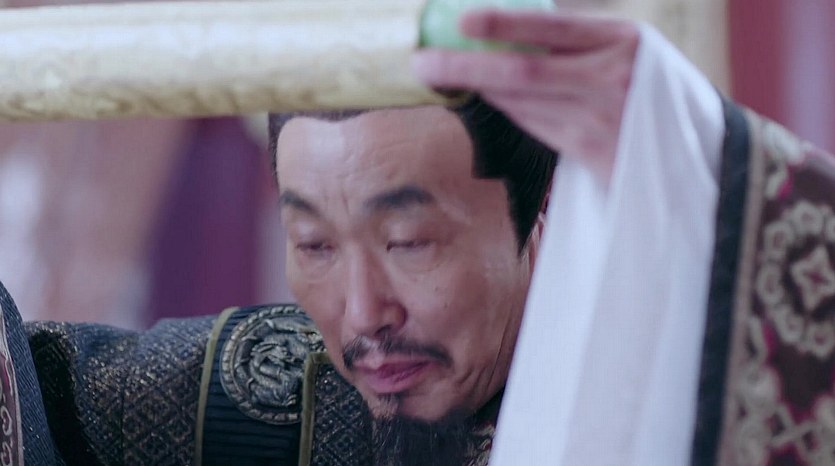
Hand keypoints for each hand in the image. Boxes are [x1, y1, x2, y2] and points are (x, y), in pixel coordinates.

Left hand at [412, 10, 638, 176]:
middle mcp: (611, 79)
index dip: (503, 24)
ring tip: (441, 75)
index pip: (551, 28)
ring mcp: (600, 121)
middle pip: (522, 72)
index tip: (462, 19)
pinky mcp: (591, 154)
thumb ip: (581, 41)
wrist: (700, 151)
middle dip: (464, 67)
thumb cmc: (656, 89)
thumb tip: (509, 30)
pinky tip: (484, 98)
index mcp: (623, 40)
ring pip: (521, 104)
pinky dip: (505, 111)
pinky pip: (534, 127)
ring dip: (478, 91)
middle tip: (421, 62)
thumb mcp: (632, 49)